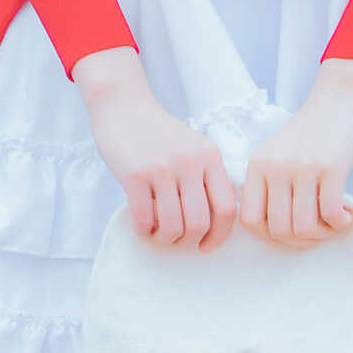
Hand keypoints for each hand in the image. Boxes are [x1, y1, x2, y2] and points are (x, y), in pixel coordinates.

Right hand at [73, 48, 238, 251]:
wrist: (125, 107)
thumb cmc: (159, 133)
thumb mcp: (194, 147)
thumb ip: (207, 176)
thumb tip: (216, 221)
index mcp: (210, 157)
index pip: (226, 208)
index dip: (219, 235)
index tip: (207, 246)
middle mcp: (190, 163)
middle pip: (200, 222)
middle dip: (189, 241)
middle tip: (179, 242)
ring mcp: (162, 168)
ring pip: (172, 225)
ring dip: (165, 239)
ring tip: (158, 235)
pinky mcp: (135, 175)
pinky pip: (144, 218)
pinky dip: (144, 231)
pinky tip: (142, 227)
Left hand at [237, 58, 352, 250]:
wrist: (339, 98)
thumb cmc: (310, 132)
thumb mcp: (277, 153)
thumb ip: (269, 185)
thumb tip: (274, 232)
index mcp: (257, 166)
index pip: (250, 221)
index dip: (270, 238)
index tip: (291, 234)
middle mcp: (275, 168)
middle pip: (278, 230)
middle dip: (301, 242)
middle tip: (318, 230)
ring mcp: (301, 168)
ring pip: (303, 228)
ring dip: (322, 235)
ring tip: (332, 222)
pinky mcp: (330, 168)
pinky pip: (330, 215)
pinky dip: (340, 223)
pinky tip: (346, 214)